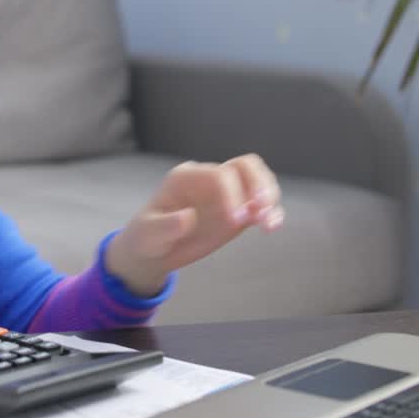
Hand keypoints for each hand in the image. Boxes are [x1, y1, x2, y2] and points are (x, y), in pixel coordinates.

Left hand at [105, 154, 283, 296]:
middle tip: (261, 209)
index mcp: (187, 177)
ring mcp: (226, 194)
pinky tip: (271, 228)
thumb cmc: (147, 237)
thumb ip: (165, 226)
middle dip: (258, 184)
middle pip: (244, 166)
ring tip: (268, 223)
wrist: (154, 251)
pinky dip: (271, 213)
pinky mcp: (238, 211)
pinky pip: (260, 204)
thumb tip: (187, 218)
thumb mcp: (149, 234)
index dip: (231, 194)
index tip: (232, 219)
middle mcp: (209, 180)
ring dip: (269, 197)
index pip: (219, 174)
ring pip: (257, 179)